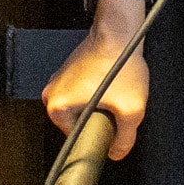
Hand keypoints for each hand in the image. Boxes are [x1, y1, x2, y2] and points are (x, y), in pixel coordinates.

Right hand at [41, 0, 148, 159]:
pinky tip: (110, 81)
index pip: (77, 137)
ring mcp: (58, 80)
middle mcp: (51, 94)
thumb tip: (118, 153)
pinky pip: (82, 90)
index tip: (111, 124)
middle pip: (79, 121)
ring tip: (114, 90)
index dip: (99, 134)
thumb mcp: (132, 109)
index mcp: (57, 108)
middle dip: (100, 116)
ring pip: (82, 105)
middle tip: (116, 103)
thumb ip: (125, 138)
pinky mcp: (68, 70)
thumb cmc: (119, 63)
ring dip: (99, 102)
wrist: (120, 31)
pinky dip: (96, 89)